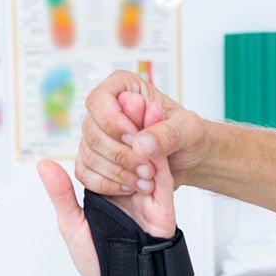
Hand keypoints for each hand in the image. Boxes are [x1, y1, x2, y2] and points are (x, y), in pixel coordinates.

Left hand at [38, 94, 175, 275]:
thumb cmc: (100, 261)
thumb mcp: (72, 224)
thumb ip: (61, 194)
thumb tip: (44, 165)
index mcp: (106, 188)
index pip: (106, 151)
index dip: (107, 129)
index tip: (106, 106)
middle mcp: (128, 186)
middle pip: (131, 148)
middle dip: (129, 124)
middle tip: (128, 100)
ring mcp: (147, 194)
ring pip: (149, 155)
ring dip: (145, 133)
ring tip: (142, 106)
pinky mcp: (162, 205)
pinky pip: (163, 175)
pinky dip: (158, 158)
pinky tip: (150, 143)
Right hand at [77, 70, 212, 193]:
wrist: (187, 159)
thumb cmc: (188, 136)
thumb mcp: (189, 130)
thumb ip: (168, 133)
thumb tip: (140, 144)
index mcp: (123, 88)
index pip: (99, 100)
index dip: (113, 123)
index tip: (135, 140)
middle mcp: (103, 111)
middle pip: (93, 133)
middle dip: (122, 156)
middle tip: (149, 169)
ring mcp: (95, 137)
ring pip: (89, 157)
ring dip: (119, 173)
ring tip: (147, 180)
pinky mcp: (92, 161)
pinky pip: (86, 175)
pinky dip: (109, 185)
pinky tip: (131, 187)